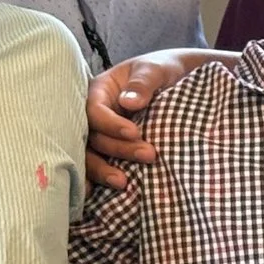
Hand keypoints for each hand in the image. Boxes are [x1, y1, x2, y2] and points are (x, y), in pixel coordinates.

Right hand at [84, 48, 213, 186]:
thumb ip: (144, 82)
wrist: (174, 83)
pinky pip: (95, 166)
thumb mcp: (155, 69)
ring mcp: (97, 135)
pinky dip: (94, 180)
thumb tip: (129, 102)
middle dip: (117, 149)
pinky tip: (97, 194)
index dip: (111, 124)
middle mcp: (92, 115)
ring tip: (124, 183)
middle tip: (148, 156)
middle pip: (92, 136)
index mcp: (99, 90)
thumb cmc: (161, 71)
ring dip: (103, 170)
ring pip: (89, 155)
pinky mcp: (106, 151)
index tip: (135, 133)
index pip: (94, 109)